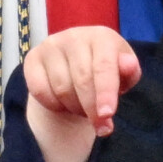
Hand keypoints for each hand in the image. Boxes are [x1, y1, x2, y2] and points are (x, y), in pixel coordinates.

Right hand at [24, 26, 141, 136]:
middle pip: (82, 80)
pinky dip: (53, 104)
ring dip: (75, 107)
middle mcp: (75, 36)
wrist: (76, 62)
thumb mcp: (124, 71)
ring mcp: (51, 45)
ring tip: (84, 107)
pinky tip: (63, 102)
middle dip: (92, 108)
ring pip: (62, 88)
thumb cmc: (106, 69)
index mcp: (102, 36)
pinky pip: (40, 91)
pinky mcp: (32, 58)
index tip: (107, 114)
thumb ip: (129, 71)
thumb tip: (129, 65)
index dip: (105, 91)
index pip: (103, 66)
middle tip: (101, 125)